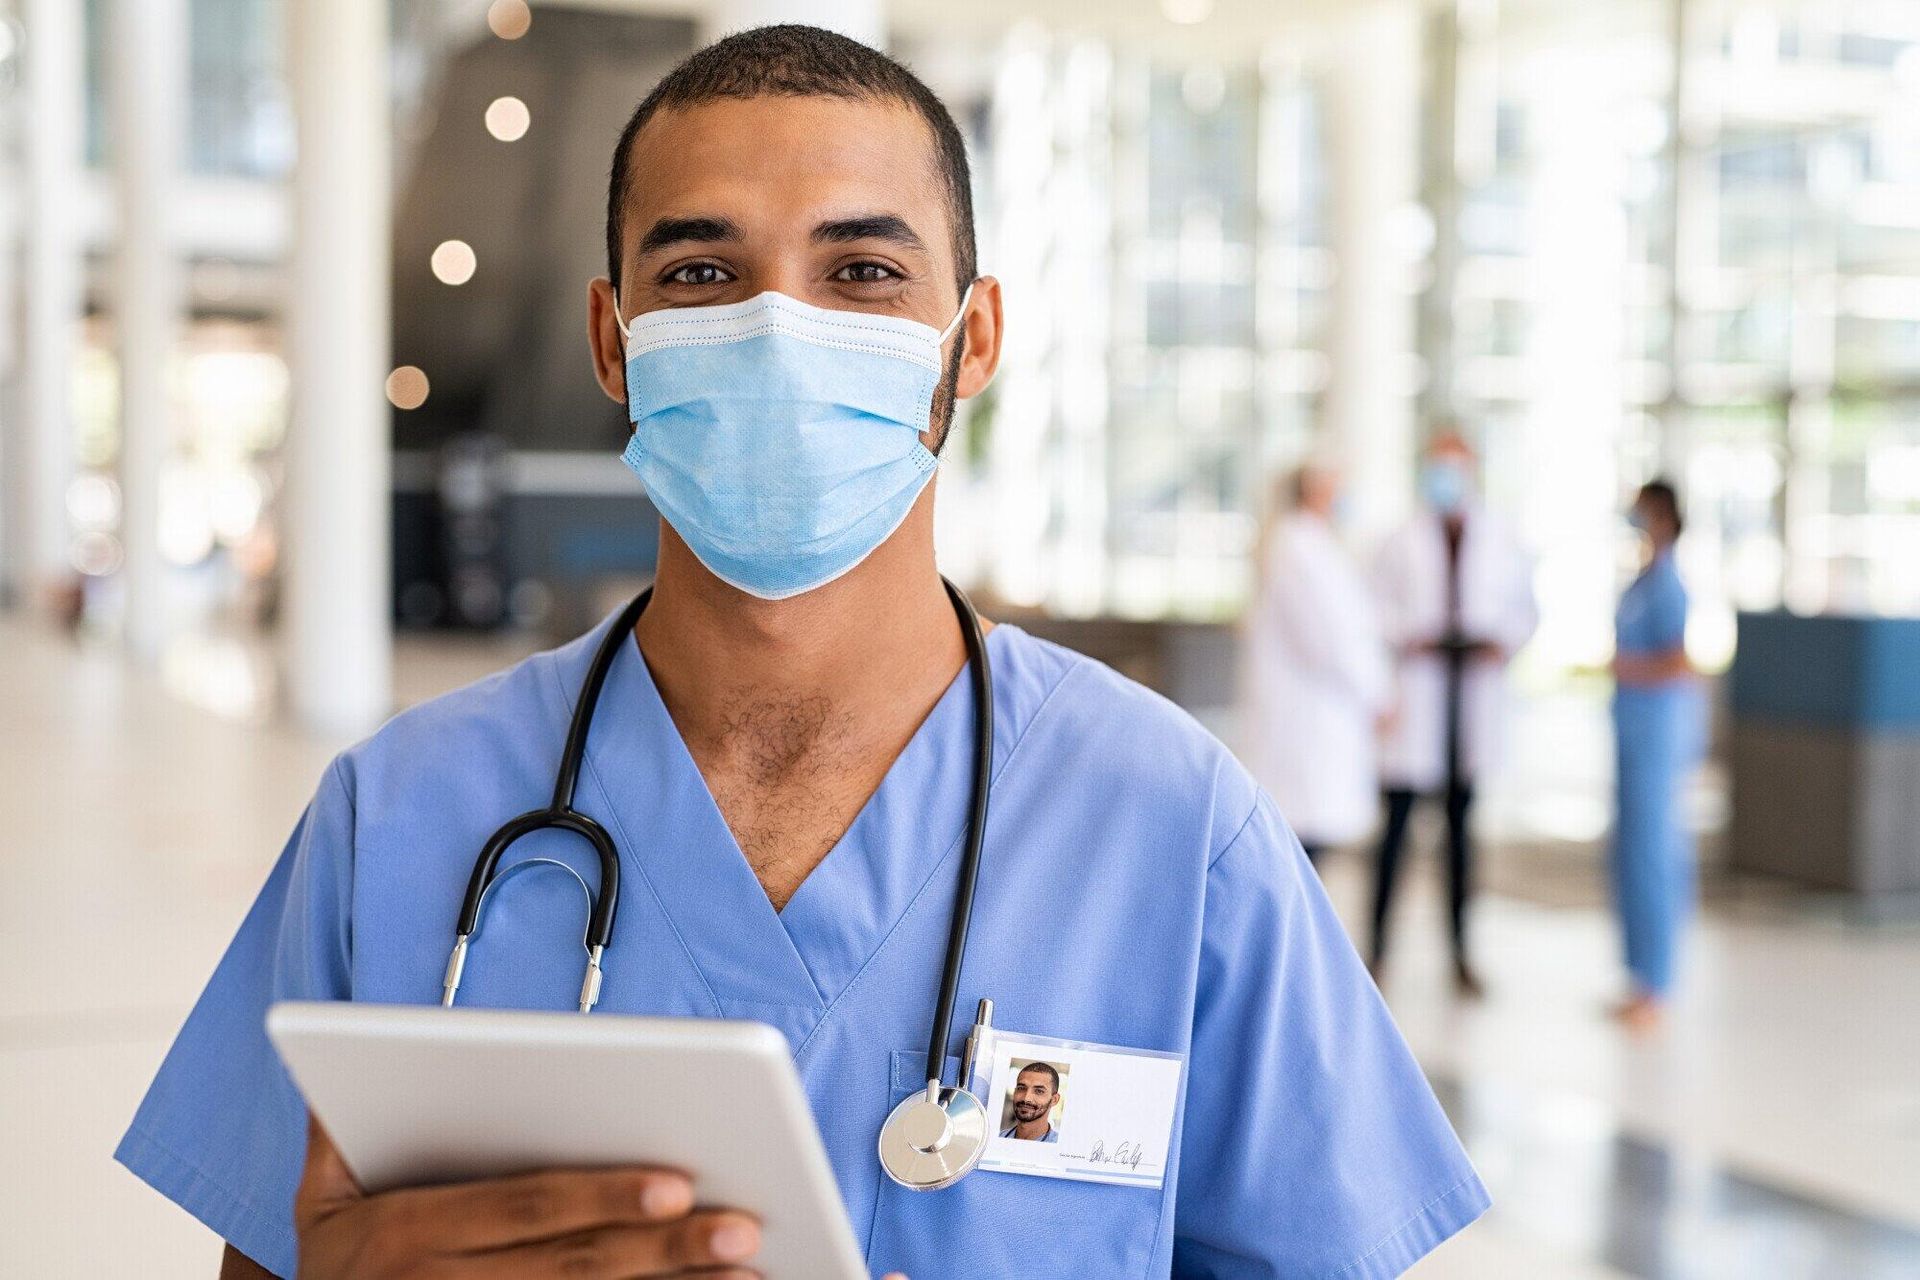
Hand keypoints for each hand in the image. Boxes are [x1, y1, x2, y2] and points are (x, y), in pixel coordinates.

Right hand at [294, 1115, 762, 1277]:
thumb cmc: (337, 1278)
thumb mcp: (323, 1207)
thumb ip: (340, 1134)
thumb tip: (347, 1052)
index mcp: (414, 1233)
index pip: (526, 1205)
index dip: (602, 1195)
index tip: (677, 1182)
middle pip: (575, 1264)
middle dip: (665, 1247)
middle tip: (743, 1225)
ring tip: (746, 1268)